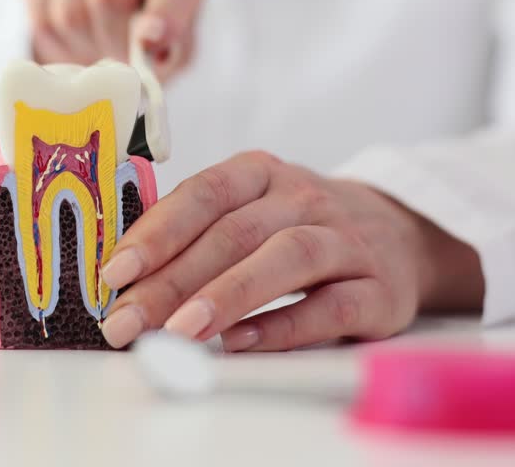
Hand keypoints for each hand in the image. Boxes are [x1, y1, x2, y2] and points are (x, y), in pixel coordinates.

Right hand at [21, 0, 208, 80]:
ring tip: (94, 44)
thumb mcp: (174, 52)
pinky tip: (69, 34)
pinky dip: (51, 39)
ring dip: (80, 44)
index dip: (163, 13)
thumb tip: (147, 42)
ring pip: (69, 9)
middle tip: (118, 61)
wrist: (105, 26)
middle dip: (111, 42)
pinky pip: (38, 12)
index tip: (150, 41)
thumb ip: (169, 50)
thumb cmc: (150, 38)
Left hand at [98, 151, 483, 350]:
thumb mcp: (252, 207)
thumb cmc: (299, 226)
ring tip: (180, 331)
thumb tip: (123, 277)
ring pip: (286, 259)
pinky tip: (241, 343)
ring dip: (227, 296)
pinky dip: (285, 326)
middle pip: (234, 234)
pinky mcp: (379, 289)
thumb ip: (196, 230)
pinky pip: (331, 306)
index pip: (203, 194)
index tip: (114, 272)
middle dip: (172, 280)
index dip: (156, 232)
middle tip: (127, 321)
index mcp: (261, 172)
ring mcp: (347, 241)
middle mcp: (305, 198)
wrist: (400, 235)